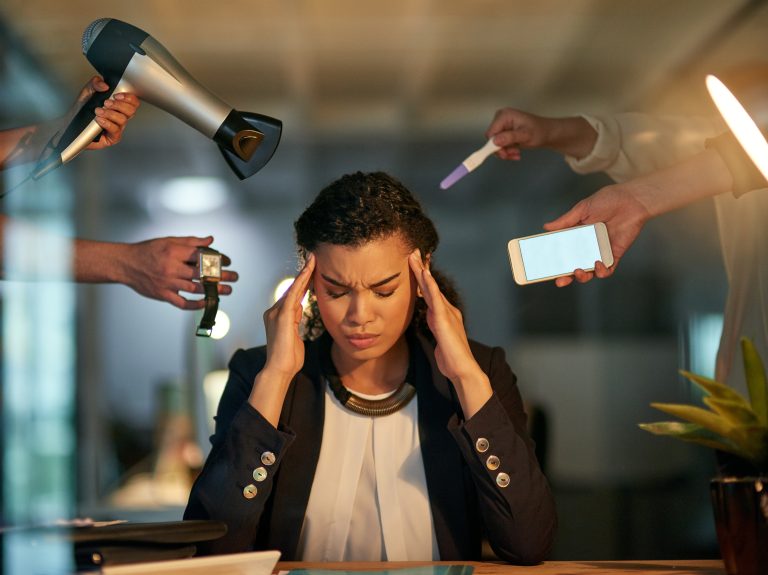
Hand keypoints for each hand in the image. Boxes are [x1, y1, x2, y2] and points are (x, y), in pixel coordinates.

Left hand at [74, 76, 139, 149]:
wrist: (72, 124)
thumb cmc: (82, 110)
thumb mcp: (88, 92)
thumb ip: (95, 84)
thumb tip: (105, 85)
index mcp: (119, 106)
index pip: (133, 102)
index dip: (129, 98)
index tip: (117, 95)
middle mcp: (120, 116)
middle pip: (131, 111)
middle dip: (119, 105)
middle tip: (106, 103)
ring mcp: (118, 127)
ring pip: (123, 120)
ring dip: (110, 114)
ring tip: (98, 111)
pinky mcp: (113, 138)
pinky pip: (115, 130)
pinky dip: (107, 123)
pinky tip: (99, 120)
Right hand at [120, 235, 237, 308]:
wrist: (125, 264)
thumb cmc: (148, 250)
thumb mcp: (169, 241)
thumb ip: (191, 241)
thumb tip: (211, 240)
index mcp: (174, 251)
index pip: (201, 255)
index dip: (217, 258)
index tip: (227, 261)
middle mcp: (171, 267)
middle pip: (201, 273)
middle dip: (221, 276)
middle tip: (235, 277)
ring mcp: (167, 283)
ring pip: (195, 288)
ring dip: (213, 291)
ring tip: (227, 290)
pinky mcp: (162, 295)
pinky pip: (182, 303)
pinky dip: (195, 304)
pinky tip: (206, 303)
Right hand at [261, 253, 314, 380]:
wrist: (279, 370)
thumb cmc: (288, 359)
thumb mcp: (295, 337)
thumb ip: (295, 322)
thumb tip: (299, 310)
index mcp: (277, 317)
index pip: (292, 296)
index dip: (302, 283)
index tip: (311, 271)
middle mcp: (274, 312)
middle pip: (292, 289)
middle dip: (304, 274)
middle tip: (314, 259)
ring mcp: (276, 313)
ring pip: (293, 288)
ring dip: (304, 274)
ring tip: (313, 260)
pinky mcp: (282, 316)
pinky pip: (293, 293)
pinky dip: (301, 281)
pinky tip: (309, 271)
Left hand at [409, 251, 491, 416]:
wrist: (463, 369)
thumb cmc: (451, 358)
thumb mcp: (439, 338)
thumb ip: (434, 326)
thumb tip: (428, 320)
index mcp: (444, 314)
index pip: (430, 292)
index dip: (421, 278)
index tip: (413, 264)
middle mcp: (447, 310)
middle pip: (430, 285)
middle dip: (421, 268)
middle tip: (412, 252)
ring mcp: (447, 313)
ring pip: (432, 288)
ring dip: (422, 272)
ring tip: (414, 257)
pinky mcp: (444, 320)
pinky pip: (435, 298)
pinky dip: (429, 285)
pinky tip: (424, 274)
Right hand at [485, 107, 596, 160]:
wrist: (547, 133)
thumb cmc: (540, 131)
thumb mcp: (526, 135)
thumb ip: (510, 137)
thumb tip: (495, 141)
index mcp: (505, 115)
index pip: (491, 133)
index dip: (494, 145)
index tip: (503, 154)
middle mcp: (501, 119)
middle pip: (491, 139)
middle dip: (502, 150)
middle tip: (513, 154)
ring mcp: (502, 126)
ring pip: (495, 144)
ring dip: (505, 152)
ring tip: (516, 153)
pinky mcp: (504, 132)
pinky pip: (499, 145)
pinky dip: (507, 151)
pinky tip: (516, 152)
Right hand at [543, 182, 651, 286]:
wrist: (632, 199)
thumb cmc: (608, 200)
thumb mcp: (582, 208)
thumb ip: (565, 220)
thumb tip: (546, 227)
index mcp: (578, 236)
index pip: (563, 252)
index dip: (555, 262)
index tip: (546, 268)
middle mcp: (588, 247)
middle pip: (574, 266)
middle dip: (566, 277)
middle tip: (559, 281)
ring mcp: (601, 252)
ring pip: (590, 272)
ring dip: (583, 277)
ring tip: (578, 271)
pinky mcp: (614, 254)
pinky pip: (608, 269)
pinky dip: (602, 271)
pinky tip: (597, 264)